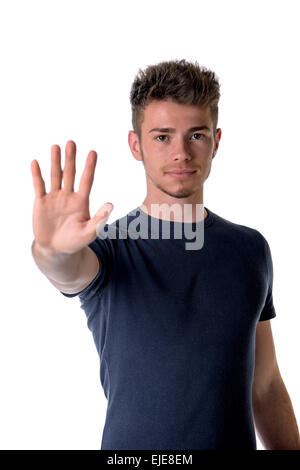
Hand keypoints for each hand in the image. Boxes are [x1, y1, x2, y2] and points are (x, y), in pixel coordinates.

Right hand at [31, 140, 112, 254]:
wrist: (56, 250)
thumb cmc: (74, 241)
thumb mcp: (90, 232)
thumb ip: (100, 219)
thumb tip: (111, 204)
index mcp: (81, 201)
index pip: (87, 180)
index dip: (89, 167)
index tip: (93, 152)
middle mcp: (68, 196)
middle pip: (70, 173)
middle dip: (71, 158)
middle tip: (71, 142)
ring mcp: (54, 198)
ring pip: (55, 176)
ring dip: (55, 162)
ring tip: (55, 147)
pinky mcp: (41, 202)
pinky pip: (39, 186)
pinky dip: (37, 175)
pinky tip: (36, 163)